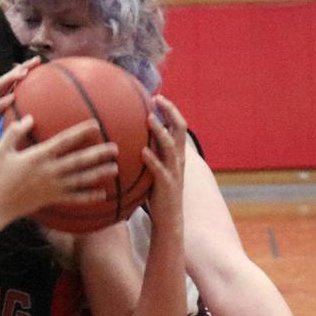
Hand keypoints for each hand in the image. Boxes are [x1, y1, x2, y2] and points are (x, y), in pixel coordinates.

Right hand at [0, 56, 41, 167]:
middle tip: (36, 60)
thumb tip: (40, 127)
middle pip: (4, 80)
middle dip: (19, 68)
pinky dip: (1, 103)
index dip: (22, 70)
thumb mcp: (6, 134)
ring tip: (24, 73)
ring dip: (9, 79)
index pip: (9, 83)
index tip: (39, 63)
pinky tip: (12, 98)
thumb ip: (19, 126)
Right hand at [0, 115, 117, 221]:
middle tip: (115, 148)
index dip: (80, 132)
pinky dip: (89, 196)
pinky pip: (74, 198)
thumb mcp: (1, 150)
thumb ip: (15, 132)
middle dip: (98, 154)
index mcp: (39, 156)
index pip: (64, 141)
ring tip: (115, 168)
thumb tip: (30, 118)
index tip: (95, 125)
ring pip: (81, 180)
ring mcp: (53, 187)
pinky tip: (103, 195)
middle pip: (79, 161)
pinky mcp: (52, 199)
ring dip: (99, 174)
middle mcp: (50, 171)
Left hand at [143, 95, 186, 227]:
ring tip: (149, 119)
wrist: (168, 218)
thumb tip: (135, 139)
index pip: (178, 126)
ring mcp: (173, 171)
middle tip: (157, 99)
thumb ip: (151, 153)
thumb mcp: (156, 169)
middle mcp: (178, 160)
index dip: (170, 111)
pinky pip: (160, 170)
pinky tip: (142, 151)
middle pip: (180, 129)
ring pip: (171, 147)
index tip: (158, 97)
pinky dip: (152, 159)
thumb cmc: (158, 193)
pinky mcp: (166, 184)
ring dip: (161, 132)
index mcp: (177, 154)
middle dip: (170, 112)